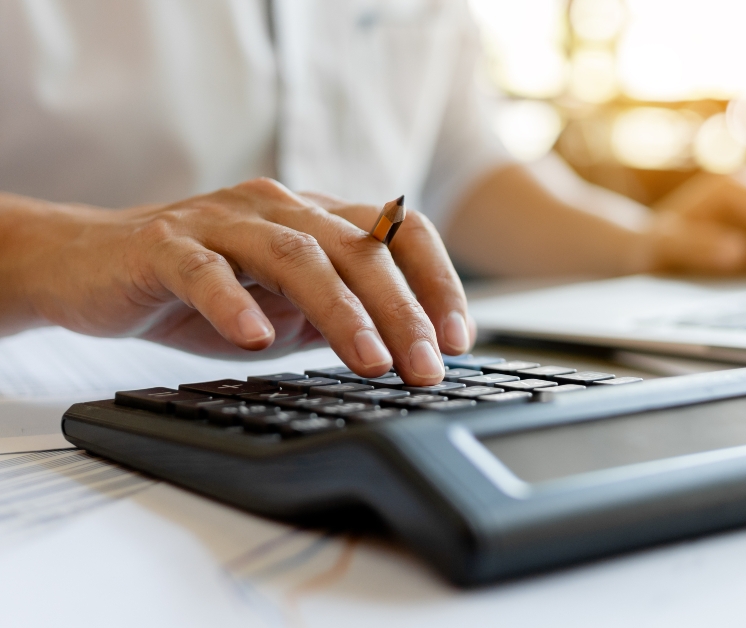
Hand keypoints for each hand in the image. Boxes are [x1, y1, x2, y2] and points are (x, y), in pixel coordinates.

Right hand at [2, 179, 473, 383]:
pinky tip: (256, 340)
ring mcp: (221, 221)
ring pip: (296, 255)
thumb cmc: (200, 290)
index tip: (459, 339)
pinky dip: (233, 302)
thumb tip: (412, 355)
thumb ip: (341, 317)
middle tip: (426, 368)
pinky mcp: (163, 244)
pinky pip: (203, 269)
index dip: (437, 281)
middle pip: (359, 251)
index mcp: (317, 218)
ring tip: (369, 361)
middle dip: (403, 312)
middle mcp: (279, 208)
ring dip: (342, 311)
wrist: (90, 268)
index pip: (400, 234)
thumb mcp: (286, 308)